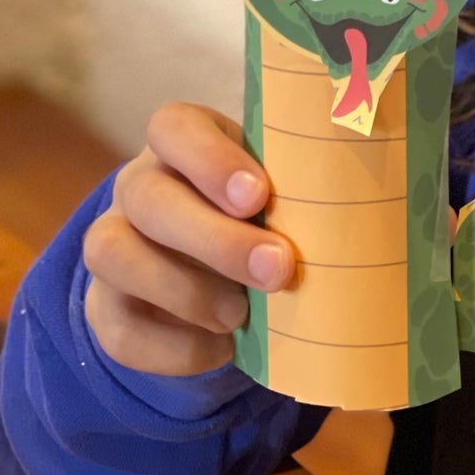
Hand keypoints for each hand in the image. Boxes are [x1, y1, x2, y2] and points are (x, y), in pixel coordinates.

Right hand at [83, 102, 292, 375]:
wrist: (221, 282)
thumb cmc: (268, 221)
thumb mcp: (285, 196)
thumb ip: (308, 196)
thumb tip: (368, 222)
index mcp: (184, 145)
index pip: (173, 127)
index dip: (210, 159)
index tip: (259, 195)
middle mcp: (139, 187)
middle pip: (147, 196)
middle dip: (213, 238)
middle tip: (277, 269)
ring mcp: (113, 245)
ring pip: (111, 253)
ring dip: (186, 290)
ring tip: (241, 315)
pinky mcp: (107, 308)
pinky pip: (119, 329)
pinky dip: (176, 347)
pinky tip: (222, 347)